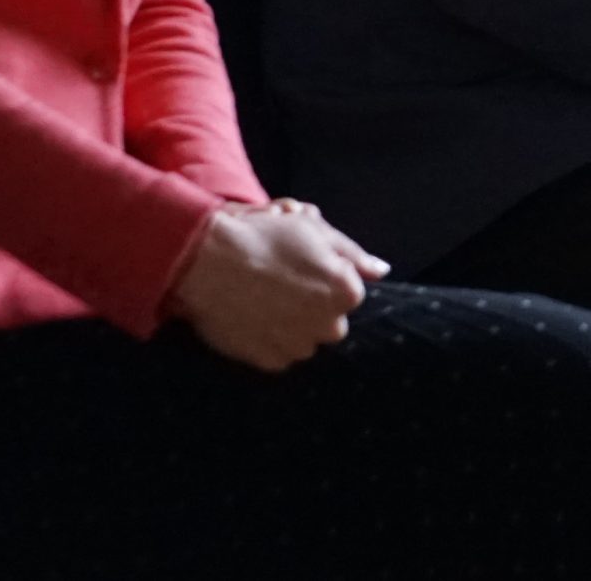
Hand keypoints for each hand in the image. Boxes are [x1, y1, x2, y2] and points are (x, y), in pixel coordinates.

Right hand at [169, 200, 387, 371]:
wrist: (208, 260)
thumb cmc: (264, 237)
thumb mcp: (314, 230)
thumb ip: (354, 254)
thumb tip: (381, 270)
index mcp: (346, 291)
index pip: (349, 293)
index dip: (325, 278)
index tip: (301, 267)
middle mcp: (329, 325)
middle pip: (331, 321)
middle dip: (314, 307)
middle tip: (283, 286)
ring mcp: (299, 346)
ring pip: (306, 339)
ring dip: (293, 325)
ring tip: (265, 300)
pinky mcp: (270, 361)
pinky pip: (280, 353)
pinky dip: (270, 340)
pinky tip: (253, 316)